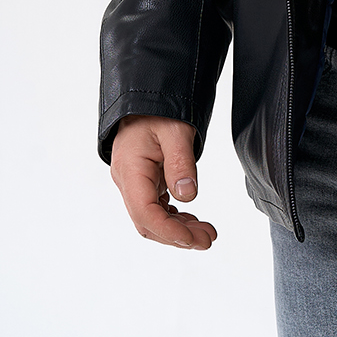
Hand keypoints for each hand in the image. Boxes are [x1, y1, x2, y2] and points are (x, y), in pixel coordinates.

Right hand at [110, 115, 216, 249]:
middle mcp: (128, 181)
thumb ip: (181, 162)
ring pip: (152, 218)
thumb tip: (189, 196)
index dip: (170, 231)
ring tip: (206, 233)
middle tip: (208, 239)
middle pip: (148, 222)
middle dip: (178, 236)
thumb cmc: (158, 109)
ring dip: (178, 230)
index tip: (193, 240)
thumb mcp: (176, 130)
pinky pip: (155, 208)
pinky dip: (174, 218)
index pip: (145, 214)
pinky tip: (191, 221)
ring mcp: (134, 183)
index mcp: (130, 170)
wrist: (147, 97)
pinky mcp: (143, 182)